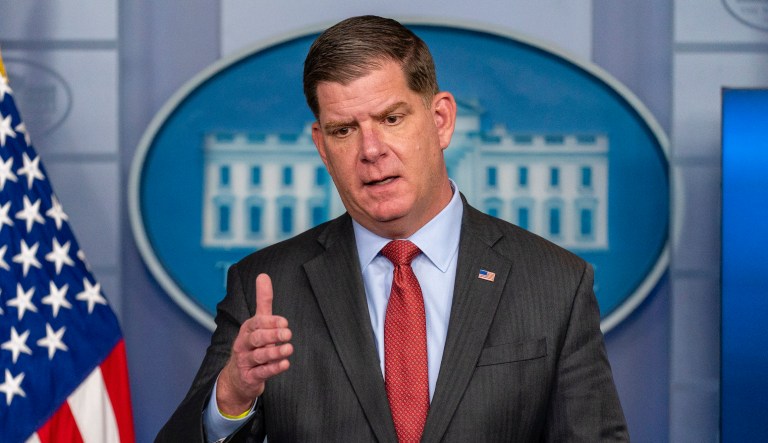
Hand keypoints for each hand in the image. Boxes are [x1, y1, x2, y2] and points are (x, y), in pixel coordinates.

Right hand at [217, 273, 292, 414]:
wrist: (237, 378)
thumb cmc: (252, 345)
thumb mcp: (257, 323)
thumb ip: (263, 301)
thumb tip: (263, 275)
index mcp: (247, 329)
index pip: (256, 323)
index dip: (270, 322)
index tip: (285, 322)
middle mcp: (243, 344)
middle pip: (256, 338)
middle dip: (272, 335)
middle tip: (288, 333)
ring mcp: (245, 362)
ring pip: (259, 356)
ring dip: (275, 352)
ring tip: (289, 348)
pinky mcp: (249, 377)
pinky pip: (261, 373)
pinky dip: (273, 368)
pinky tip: (285, 364)